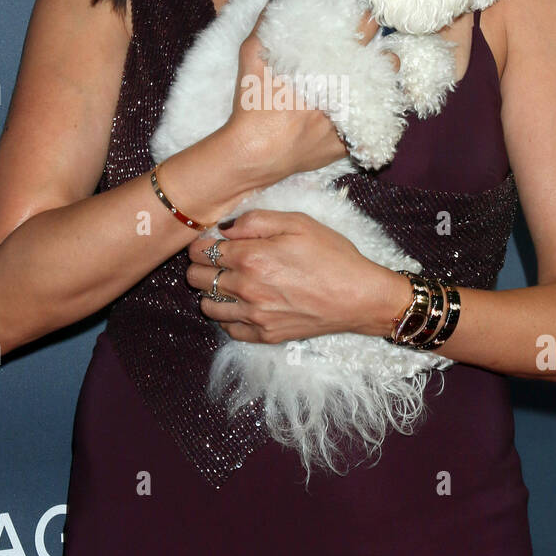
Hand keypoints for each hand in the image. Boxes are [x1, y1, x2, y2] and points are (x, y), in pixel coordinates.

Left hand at [185, 208, 404, 342]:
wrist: (359, 297)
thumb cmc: (332, 255)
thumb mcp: (297, 222)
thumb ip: (255, 220)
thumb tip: (225, 227)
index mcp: (251, 257)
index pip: (201, 252)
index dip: (200, 244)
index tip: (209, 242)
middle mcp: (246, 288)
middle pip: (196, 278)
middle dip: (200, 266)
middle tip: (216, 260)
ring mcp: (254, 315)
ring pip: (207, 306)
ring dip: (210, 291)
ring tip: (228, 282)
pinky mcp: (265, 335)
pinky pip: (228, 329)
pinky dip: (228, 316)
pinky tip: (242, 304)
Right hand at [223, 0, 399, 189]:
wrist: (254, 154)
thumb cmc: (252, 105)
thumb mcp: (251, 56)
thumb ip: (267, 22)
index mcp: (328, 65)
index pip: (364, 31)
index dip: (368, 20)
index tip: (365, 17)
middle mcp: (347, 91)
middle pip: (387, 62)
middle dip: (384, 53)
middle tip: (373, 51)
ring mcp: (351, 119)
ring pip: (386, 94)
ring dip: (382, 84)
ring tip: (373, 79)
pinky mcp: (349, 144)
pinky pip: (372, 126)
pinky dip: (369, 117)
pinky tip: (362, 111)